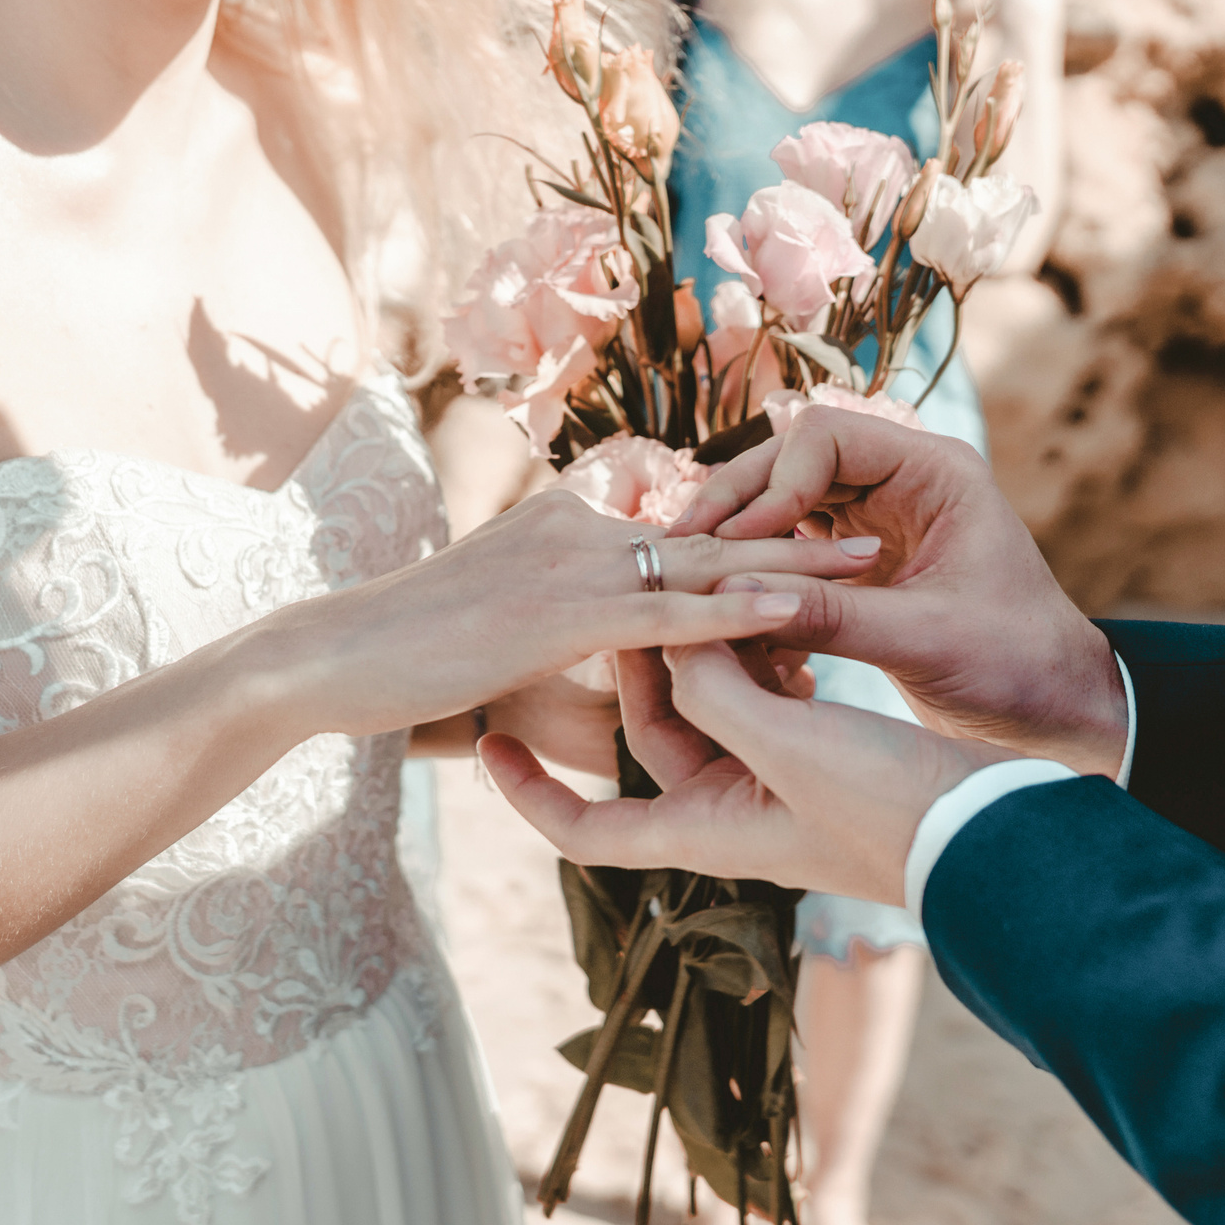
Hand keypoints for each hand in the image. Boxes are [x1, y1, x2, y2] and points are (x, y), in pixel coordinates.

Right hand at [266, 488, 881, 743]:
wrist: (335, 658)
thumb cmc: (410, 663)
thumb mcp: (509, 649)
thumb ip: (575, 657)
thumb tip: (624, 701)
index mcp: (573, 528)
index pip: (684, 527)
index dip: (758, 535)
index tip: (833, 534)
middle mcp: (584, 527)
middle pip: (716, 527)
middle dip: (805, 524)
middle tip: (889, 523)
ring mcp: (576, 562)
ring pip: (709, 560)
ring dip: (796, 558)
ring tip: (878, 556)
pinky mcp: (565, 610)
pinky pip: (670, 610)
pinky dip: (738, 608)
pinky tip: (796, 608)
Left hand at [482, 643, 1017, 905]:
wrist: (998, 831)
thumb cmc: (890, 808)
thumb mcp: (786, 746)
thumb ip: (714, 690)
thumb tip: (667, 634)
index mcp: (705, 832)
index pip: (588, 828)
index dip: (530, 790)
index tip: (488, 736)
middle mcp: (732, 811)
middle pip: (651, 731)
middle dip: (642, 665)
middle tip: (641, 596)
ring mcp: (777, 783)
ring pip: (710, 701)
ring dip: (708, 649)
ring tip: (716, 594)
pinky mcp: (820, 754)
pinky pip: (764, 695)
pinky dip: (760, 655)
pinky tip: (781, 618)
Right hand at [667, 406, 1124, 775]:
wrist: (1057, 712)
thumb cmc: (1017, 668)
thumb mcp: (924, 641)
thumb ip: (834, 614)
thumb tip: (733, 594)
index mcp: (935, 472)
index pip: (826, 436)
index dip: (774, 483)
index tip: (741, 546)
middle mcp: (902, 482)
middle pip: (792, 459)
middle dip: (736, 502)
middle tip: (680, 549)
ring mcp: (878, 517)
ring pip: (783, 500)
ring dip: (736, 533)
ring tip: (684, 573)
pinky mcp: (860, 560)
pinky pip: (791, 543)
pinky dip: (754, 566)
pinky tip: (716, 598)